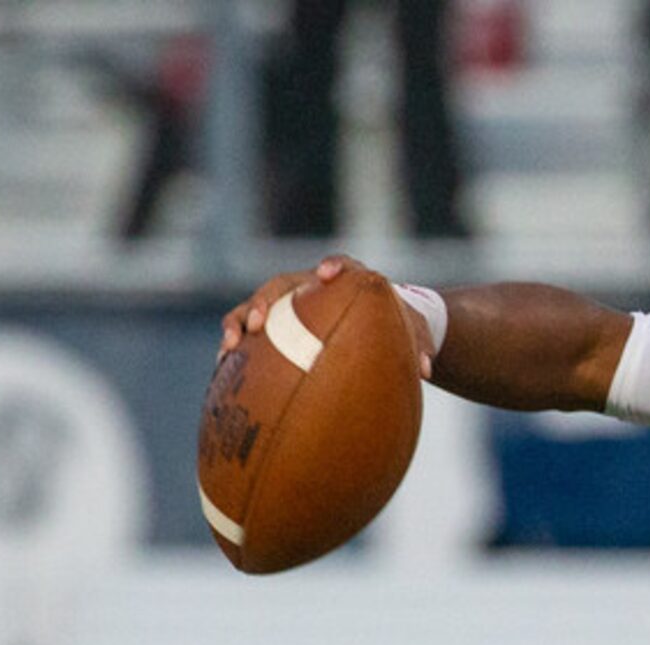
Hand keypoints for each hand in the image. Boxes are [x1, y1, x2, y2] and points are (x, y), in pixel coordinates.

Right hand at [217, 254, 434, 379]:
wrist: (380, 330)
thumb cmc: (398, 327)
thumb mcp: (413, 334)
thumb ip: (418, 346)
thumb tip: (427, 372)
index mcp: (348, 280)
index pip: (341, 264)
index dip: (333, 266)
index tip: (326, 274)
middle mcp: (310, 288)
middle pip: (281, 286)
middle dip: (266, 302)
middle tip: (258, 323)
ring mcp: (288, 308)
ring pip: (256, 309)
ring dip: (238, 326)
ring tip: (228, 350)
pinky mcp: (275, 331)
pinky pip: (250, 338)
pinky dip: (237, 352)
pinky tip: (222, 375)